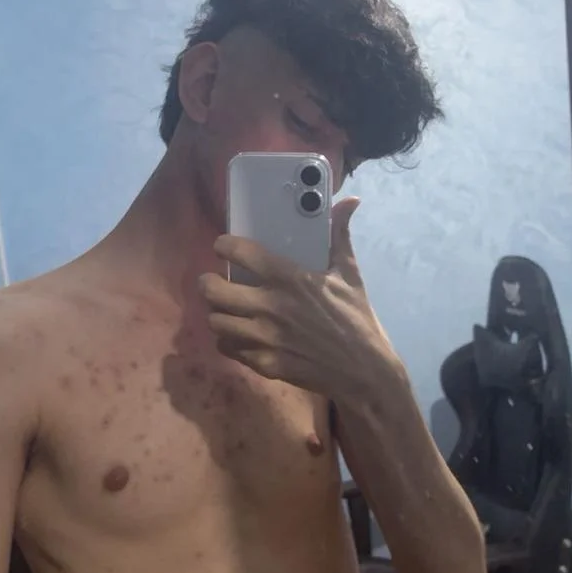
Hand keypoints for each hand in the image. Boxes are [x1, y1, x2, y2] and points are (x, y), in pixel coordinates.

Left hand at [198, 199, 394, 400]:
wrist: (364, 371)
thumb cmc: (356, 318)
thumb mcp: (349, 274)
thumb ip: (340, 236)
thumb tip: (349, 201)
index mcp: (290, 279)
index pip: (240, 253)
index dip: (223, 245)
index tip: (223, 246)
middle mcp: (271, 307)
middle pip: (213, 291)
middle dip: (208, 283)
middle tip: (213, 282)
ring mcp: (265, 338)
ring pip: (215, 322)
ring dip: (217, 313)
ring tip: (225, 309)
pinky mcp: (264, 363)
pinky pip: (228, 348)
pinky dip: (229, 341)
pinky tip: (239, 335)